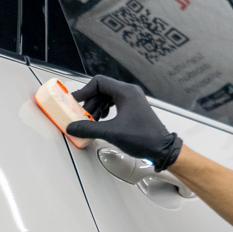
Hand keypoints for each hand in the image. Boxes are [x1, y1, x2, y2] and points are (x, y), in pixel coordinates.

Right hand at [67, 76, 183, 170]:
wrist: (161, 149)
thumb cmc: (142, 138)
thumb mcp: (111, 133)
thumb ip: (89, 128)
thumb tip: (71, 127)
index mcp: (125, 92)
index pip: (98, 82)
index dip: (84, 91)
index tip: (74, 102)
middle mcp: (129, 92)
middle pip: (101, 90)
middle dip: (90, 103)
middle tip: (83, 117)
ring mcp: (131, 99)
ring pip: (106, 98)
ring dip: (96, 108)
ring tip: (91, 122)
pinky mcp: (132, 108)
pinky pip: (113, 104)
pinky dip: (104, 111)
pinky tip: (100, 122)